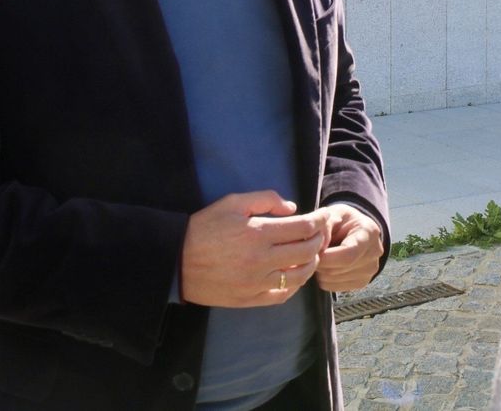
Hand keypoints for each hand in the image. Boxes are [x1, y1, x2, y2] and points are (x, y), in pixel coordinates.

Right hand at [180, 191, 327, 307]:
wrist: (176, 262)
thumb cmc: (204, 228)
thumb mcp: (232, 203)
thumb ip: (265, 199)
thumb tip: (293, 208)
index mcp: (258, 233)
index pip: (303, 228)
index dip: (320, 221)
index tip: (324, 216)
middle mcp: (261, 260)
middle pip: (306, 252)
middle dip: (319, 240)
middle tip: (320, 234)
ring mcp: (256, 283)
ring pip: (299, 276)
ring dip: (311, 264)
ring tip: (311, 254)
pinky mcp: (250, 300)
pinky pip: (282, 295)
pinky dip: (295, 285)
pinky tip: (295, 275)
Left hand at [315, 203, 384, 292]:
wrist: (355, 229)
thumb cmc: (342, 220)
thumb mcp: (334, 213)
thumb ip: (324, 226)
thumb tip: (318, 249)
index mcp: (369, 233)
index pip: (348, 255)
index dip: (326, 257)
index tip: (314, 252)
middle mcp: (374, 253)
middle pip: (340, 269)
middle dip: (321, 263)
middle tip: (314, 253)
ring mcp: (370, 270)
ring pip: (334, 280)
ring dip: (321, 271)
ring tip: (322, 257)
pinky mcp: (362, 282)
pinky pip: (334, 287)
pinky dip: (324, 279)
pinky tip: (327, 265)